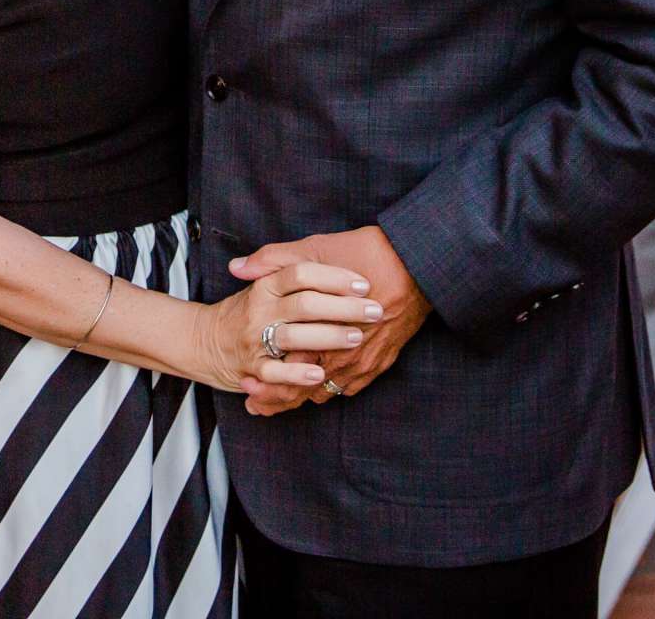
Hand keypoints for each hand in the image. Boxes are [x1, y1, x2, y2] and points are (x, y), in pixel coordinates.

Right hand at [191, 260, 376, 395]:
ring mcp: (255, 339)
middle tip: (374, 311)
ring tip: (356, 337)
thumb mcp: (265, 278)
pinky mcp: (254, 369)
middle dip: (343, 308)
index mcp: (266, 284)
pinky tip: (319, 373)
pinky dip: (296, 375)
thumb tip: (291, 237)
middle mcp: (260, 310)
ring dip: (327, 337)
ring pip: (293, 337)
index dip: (333, 277)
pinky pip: (274, 374)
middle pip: (304, 304)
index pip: (301, 274)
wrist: (209, 341)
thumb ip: (276, 259)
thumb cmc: (251, 307)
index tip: (363, 284)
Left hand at [232, 227, 428, 416]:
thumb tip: (236, 267)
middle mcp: (342, 354)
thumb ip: (272, 260)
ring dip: (304, 396)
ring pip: (327, 392)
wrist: (419, 262)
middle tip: (258, 406)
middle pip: (304, 387)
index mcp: (321, 330)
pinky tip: (320, 387)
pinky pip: (352, 388)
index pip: (285, 368)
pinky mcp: (381, 361)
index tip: (246, 388)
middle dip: (279, 397)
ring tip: (283, 404)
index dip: (264, 382)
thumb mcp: (314, 249)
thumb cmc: (366, 253)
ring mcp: (363, 361)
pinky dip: (333, 389)